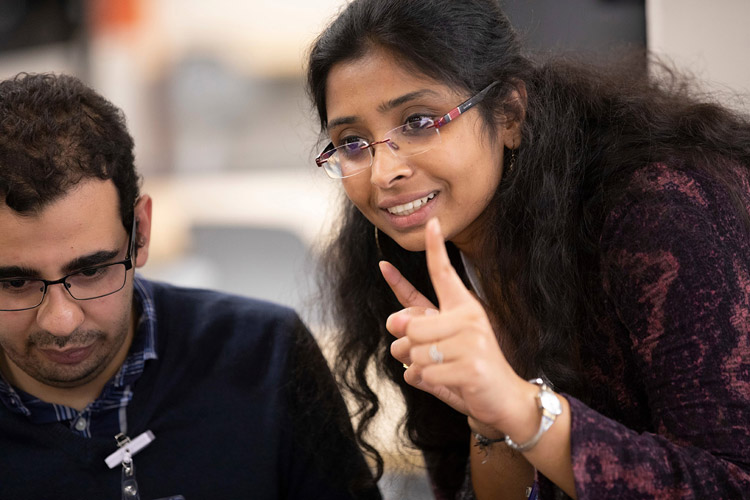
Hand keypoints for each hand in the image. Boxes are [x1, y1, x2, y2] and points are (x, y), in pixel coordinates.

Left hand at [381, 218, 528, 433]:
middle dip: (408, 348)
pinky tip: (449, 383)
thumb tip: (393, 321)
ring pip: (414, 353)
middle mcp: (469, 318)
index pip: (443, 274)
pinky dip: (428, 384)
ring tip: (443, 371)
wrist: (504, 398)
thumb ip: (415, 329)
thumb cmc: (468, 368)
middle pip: (410, 327)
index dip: (435, 248)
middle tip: (429, 357)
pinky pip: (425, 375)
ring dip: (419, 368)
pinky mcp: (470, 368)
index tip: (431, 223)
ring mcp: (471, 342)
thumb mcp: (441, 344)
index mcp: (463, 307)